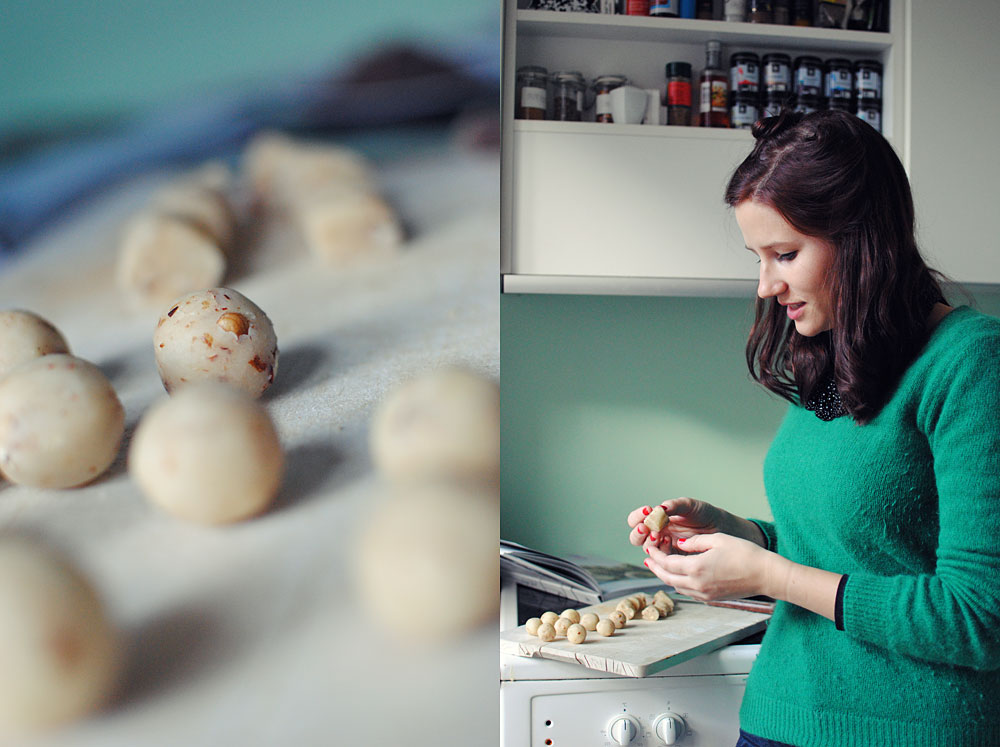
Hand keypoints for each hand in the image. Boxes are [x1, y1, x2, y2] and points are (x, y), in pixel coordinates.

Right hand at [626, 497, 731, 550]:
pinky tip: (669, 542)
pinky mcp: (674, 559)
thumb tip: (660, 507)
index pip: (637, 519)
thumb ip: (675, 505)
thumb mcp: (689, 506)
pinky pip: (661, 559)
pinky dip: (661, 551)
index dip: (638, 516)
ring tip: (660, 534)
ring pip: (647, 549)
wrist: (722, 529)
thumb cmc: (705, 515)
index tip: (647, 511)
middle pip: (637, 537)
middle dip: (639, 532)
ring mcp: (665, 547)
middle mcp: (658, 533)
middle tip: (647, 527)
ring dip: (649, 542)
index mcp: (657, 519)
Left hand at [641, 532, 777, 601]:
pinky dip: (679, 582)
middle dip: (655, 567)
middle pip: (667, 577)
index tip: (649, 547)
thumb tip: (679, 544)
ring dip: (666, 576)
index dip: (655, 555)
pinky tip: (679, 574)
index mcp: (696, 568)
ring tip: (660, 565)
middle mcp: (697, 584)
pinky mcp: (712, 598)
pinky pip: (688, 591)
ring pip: (676, 586)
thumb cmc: (745, 554)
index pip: (666, 563)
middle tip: (648, 558)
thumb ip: (694, 542)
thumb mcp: (717, 540)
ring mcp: (704, 594)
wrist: (766, 575)